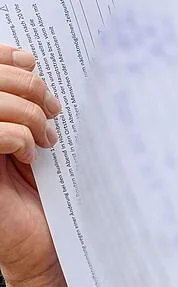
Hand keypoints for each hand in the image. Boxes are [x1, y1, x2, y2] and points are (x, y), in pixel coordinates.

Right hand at [0, 44, 65, 285]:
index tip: (32, 61)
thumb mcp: (43, 138)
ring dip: (28, 114)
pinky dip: (18, 138)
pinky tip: (29, 156)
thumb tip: (40, 66)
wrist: (44, 240)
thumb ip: (36, 105)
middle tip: (53, 108)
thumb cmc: (47, 190)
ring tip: (47, 137)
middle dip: (27, 85)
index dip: (5, 56)